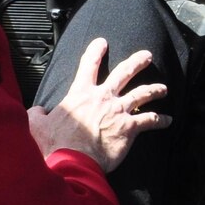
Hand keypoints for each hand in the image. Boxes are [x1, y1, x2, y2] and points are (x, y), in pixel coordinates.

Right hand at [27, 38, 170, 174]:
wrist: (72, 162)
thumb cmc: (54, 145)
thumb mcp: (37, 125)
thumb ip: (38, 114)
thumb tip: (38, 111)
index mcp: (81, 94)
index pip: (89, 65)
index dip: (96, 51)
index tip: (103, 42)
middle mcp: (103, 97)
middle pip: (124, 72)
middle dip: (137, 62)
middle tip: (147, 56)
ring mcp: (119, 111)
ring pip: (142, 94)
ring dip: (155, 89)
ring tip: (163, 88)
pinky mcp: (129, 128)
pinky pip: (150, 120)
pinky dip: (161, 120)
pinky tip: (168, 121)